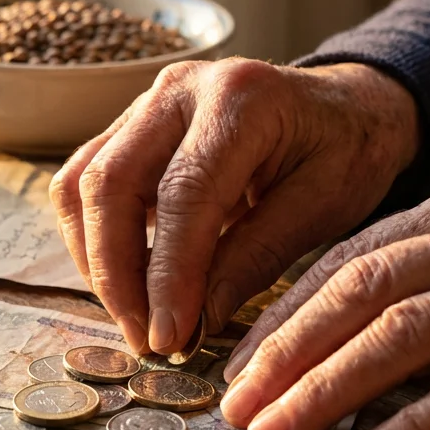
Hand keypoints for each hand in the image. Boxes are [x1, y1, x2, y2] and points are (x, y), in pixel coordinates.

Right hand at [50, 57, 419, 353]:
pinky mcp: (130, 126)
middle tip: (145, 340)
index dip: (168, 273)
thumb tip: (197, 319)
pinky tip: (127, 282)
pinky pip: (85, 182)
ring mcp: (147, 103)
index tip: (169, 337)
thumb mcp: (323, 205)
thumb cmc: (346, 151)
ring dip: (97, 261)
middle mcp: (180, 89)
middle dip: (117, 274)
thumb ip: (258, 257)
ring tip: (135, 319)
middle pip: (111, 183)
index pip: (183, 194)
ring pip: (83, 183)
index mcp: (242, 99)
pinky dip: (94, 238)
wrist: (345, 106)